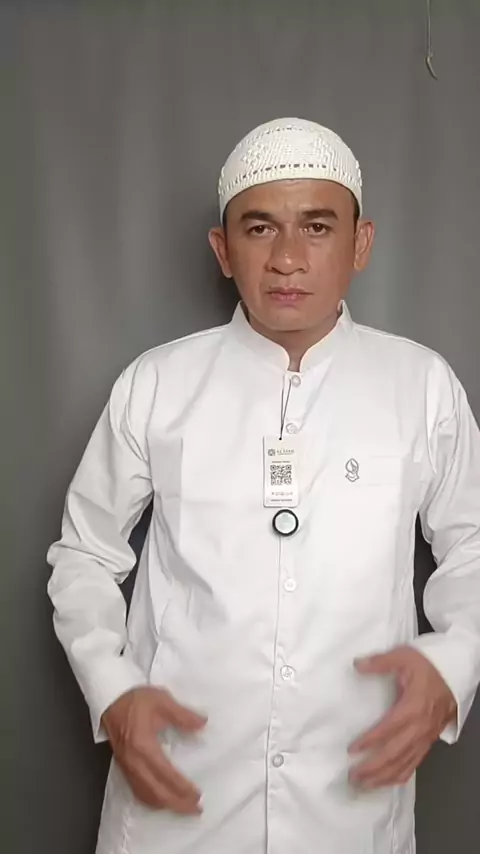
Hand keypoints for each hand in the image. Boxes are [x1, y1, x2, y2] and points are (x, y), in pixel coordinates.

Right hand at [102, 686, 206, 812]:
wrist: (110, 699)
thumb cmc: (136, 700)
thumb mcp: (162, 700)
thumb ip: (183, 715)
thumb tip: (202, 724)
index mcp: (144, 746)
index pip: (166, 775)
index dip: (182, 788)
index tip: (198, 796)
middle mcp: (134, 762)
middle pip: (157, 792)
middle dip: (177, 804)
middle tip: (196, 810)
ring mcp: (127, 767)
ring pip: (146, 796)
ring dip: (165, 805)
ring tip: (183, 808)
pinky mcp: (123, 768)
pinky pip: (137, 792)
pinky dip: (151, 801)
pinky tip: (161, 802)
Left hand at [348, 646, 456, 789]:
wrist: (454, 674)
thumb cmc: (427, 667)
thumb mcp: (403, 657)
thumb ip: (380, 662)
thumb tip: (357, 665)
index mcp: (412, 707)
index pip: (389, 729)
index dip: (371, 741)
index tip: (353, 749)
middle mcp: (419, 727)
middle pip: (395, 754)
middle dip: (373, 768)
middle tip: (353, 777)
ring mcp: (424, 737)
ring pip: (404, 764)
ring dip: (383, 777)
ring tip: (363, 785)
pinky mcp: (427, 742)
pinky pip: (414, 764)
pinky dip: (399, 776)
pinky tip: (386, 782)